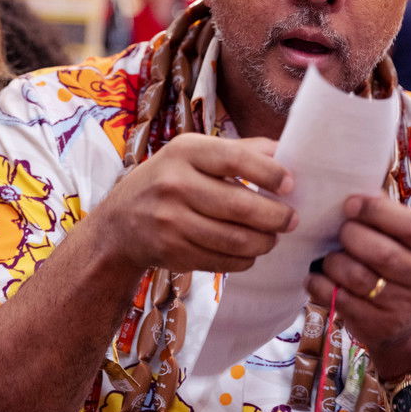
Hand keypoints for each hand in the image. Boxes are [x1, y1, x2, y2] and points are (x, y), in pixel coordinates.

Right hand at [89, 133, 296, 273]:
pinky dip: (244, 260)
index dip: (269, 173)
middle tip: (291, 220)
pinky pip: (222, 261)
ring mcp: (171, 221)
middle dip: (275, 217)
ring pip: (234, 240)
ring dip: (264, 242)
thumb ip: (240, 150)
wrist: (119, 224)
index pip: (235, 159)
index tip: (290, 185)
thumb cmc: (168, 180)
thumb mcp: (193, 154)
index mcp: (184, 151)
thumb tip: (288, 151)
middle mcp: (174, 184)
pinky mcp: (172, 252)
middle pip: (240, 206)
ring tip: (272, 238)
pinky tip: (249, 252)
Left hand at [306, 195, 410, 375]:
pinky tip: (317, 276)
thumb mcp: (406, 241)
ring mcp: (402, 305)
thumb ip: (387, 215)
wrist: (409, 323)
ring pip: (357, 277)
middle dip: (352, 236)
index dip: (378, 212)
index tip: (350, 204)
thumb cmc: (400, 265)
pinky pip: (338, 299)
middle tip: (340, 232)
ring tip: (330, 256)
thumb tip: (355, 191)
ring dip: (334, 262)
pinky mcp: (377, 324)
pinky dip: (320, 284)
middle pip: (383, 253)